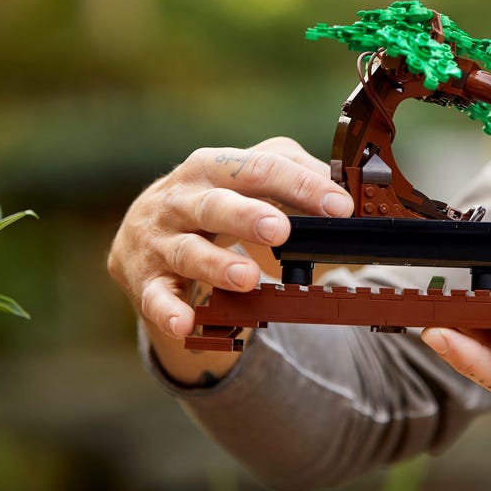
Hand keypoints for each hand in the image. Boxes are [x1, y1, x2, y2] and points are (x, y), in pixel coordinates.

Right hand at [107, 136, 353, 340]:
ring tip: (249, 278)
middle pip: (215, 204)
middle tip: (280, 230)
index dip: (302, 186)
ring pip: (188, 251)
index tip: (340, 206)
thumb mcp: (249, 177)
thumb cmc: (213, 198)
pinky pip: (155, 297)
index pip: (260, 168)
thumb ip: (296, 174)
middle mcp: (181, 199)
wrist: (144, 230)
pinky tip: (186, 323)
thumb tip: (345, 187)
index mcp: (214, 166)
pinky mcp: (145, 280)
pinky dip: (169, 311)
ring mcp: (160, 240)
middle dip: (247, 216)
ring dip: (217, 265)